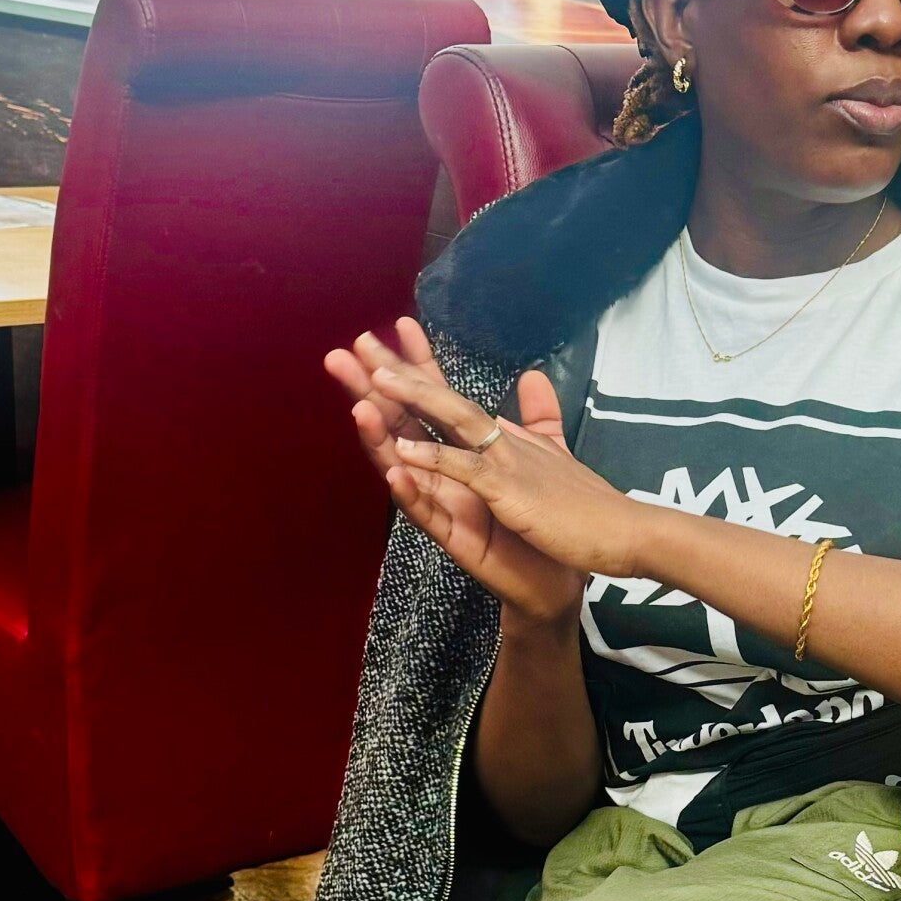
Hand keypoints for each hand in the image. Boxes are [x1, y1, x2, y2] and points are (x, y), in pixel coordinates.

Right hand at [324, 320, 630, 623]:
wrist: (560, 576)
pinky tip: (395, 471)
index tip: (401, 324)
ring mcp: (445, 505)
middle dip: (372, 390)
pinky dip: (410, 493)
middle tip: (339, 355)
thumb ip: (536, 418)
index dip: (418, 363)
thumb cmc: (543, 521)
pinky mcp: (454, 538)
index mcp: (462, 452)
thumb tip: (531, 375)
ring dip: (379, 438)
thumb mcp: (541, 460)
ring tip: (360, 407)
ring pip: (402, 466)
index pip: (434, 399)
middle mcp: (443, 474)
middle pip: (401, 424)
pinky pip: (425, 514)